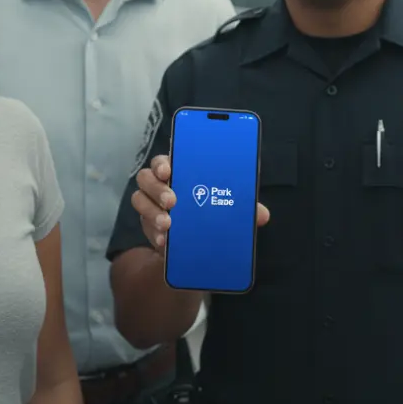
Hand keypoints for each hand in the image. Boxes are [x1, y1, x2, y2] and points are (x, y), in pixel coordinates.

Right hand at [132, 154, 270, 253]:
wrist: (197, 244)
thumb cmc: (212, 213)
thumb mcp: (229, 208)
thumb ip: (243, 208)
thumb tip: (262, 215)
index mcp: (180, 171)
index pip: (166, 159)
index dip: (164, 161)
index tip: (169, 169)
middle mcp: (160, 184)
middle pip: (147, 176)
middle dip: (158, 187)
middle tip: (172, 201)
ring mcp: (151, 204)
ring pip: (140, 198)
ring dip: (152, 210)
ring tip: (168, 223)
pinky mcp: (148, 225)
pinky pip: (143, 225)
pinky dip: (153, 232)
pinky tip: (164, 241)